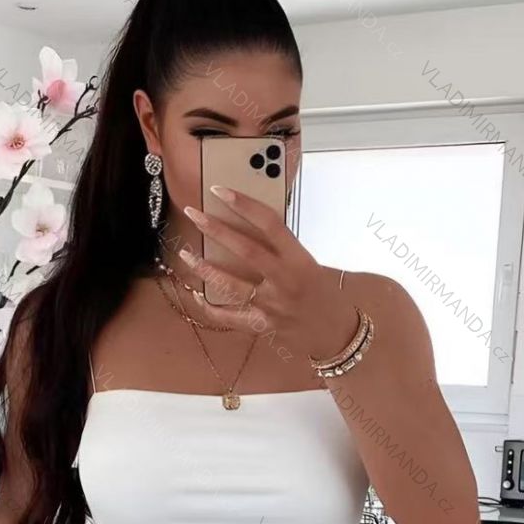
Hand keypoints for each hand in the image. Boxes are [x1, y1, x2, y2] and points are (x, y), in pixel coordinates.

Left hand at [178, 189, 356, 366]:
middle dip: (216, 229)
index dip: (244, 204)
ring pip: (231, 285)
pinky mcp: (263, 326)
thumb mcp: (309, 265)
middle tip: (193, 213)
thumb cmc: (323, 294)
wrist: (337, 333)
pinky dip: (210, 308)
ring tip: (186, 255)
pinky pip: (230, 318)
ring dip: (205, 269)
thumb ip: (282, 250)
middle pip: (246, 250)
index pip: (270, 224)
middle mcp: (286, 280)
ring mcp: (273, 305)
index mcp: (300, 259)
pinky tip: (196, 295)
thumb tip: (246, 228)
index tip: (220, 191)